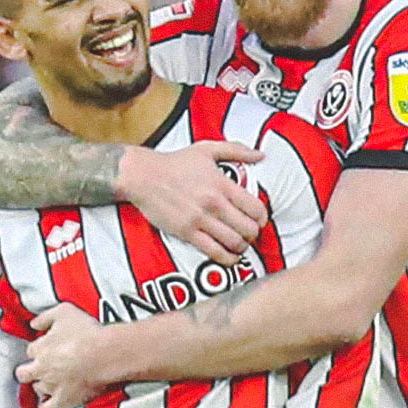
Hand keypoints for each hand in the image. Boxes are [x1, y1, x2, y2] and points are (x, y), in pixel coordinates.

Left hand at [16, 303, 102, 407]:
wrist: (105, 354)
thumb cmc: (88, 334)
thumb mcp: (64, 312)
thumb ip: (45, 317)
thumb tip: (35, 322)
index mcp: (40, 348)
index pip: (31, 349)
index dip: (38, 348)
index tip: (45, 347)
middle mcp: (42, 368)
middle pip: (24, 373)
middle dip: (29, 370)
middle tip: (37, 367)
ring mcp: (51, 385)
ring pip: (37, 389)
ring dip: (41, 385)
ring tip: (49, 382)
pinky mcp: (63, 400)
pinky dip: (46, 407)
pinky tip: (48, 406)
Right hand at [119, 142, 267, 265]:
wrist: (144, 176)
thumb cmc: (175, 163)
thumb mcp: (208, 149)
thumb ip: (237, 150)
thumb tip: (260, 154)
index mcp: (222, 184)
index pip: (255, 208)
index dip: (263, 218)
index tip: (260, 220)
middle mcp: (214, 204)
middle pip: (248, 229)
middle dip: (254, 234)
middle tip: (251, 234)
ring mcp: (200, 220)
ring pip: (234, 243)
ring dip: (242, 247)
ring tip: (241, 245)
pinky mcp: (187, 232)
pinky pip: (214, 252)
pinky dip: (227, 258)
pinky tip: (229, 257)